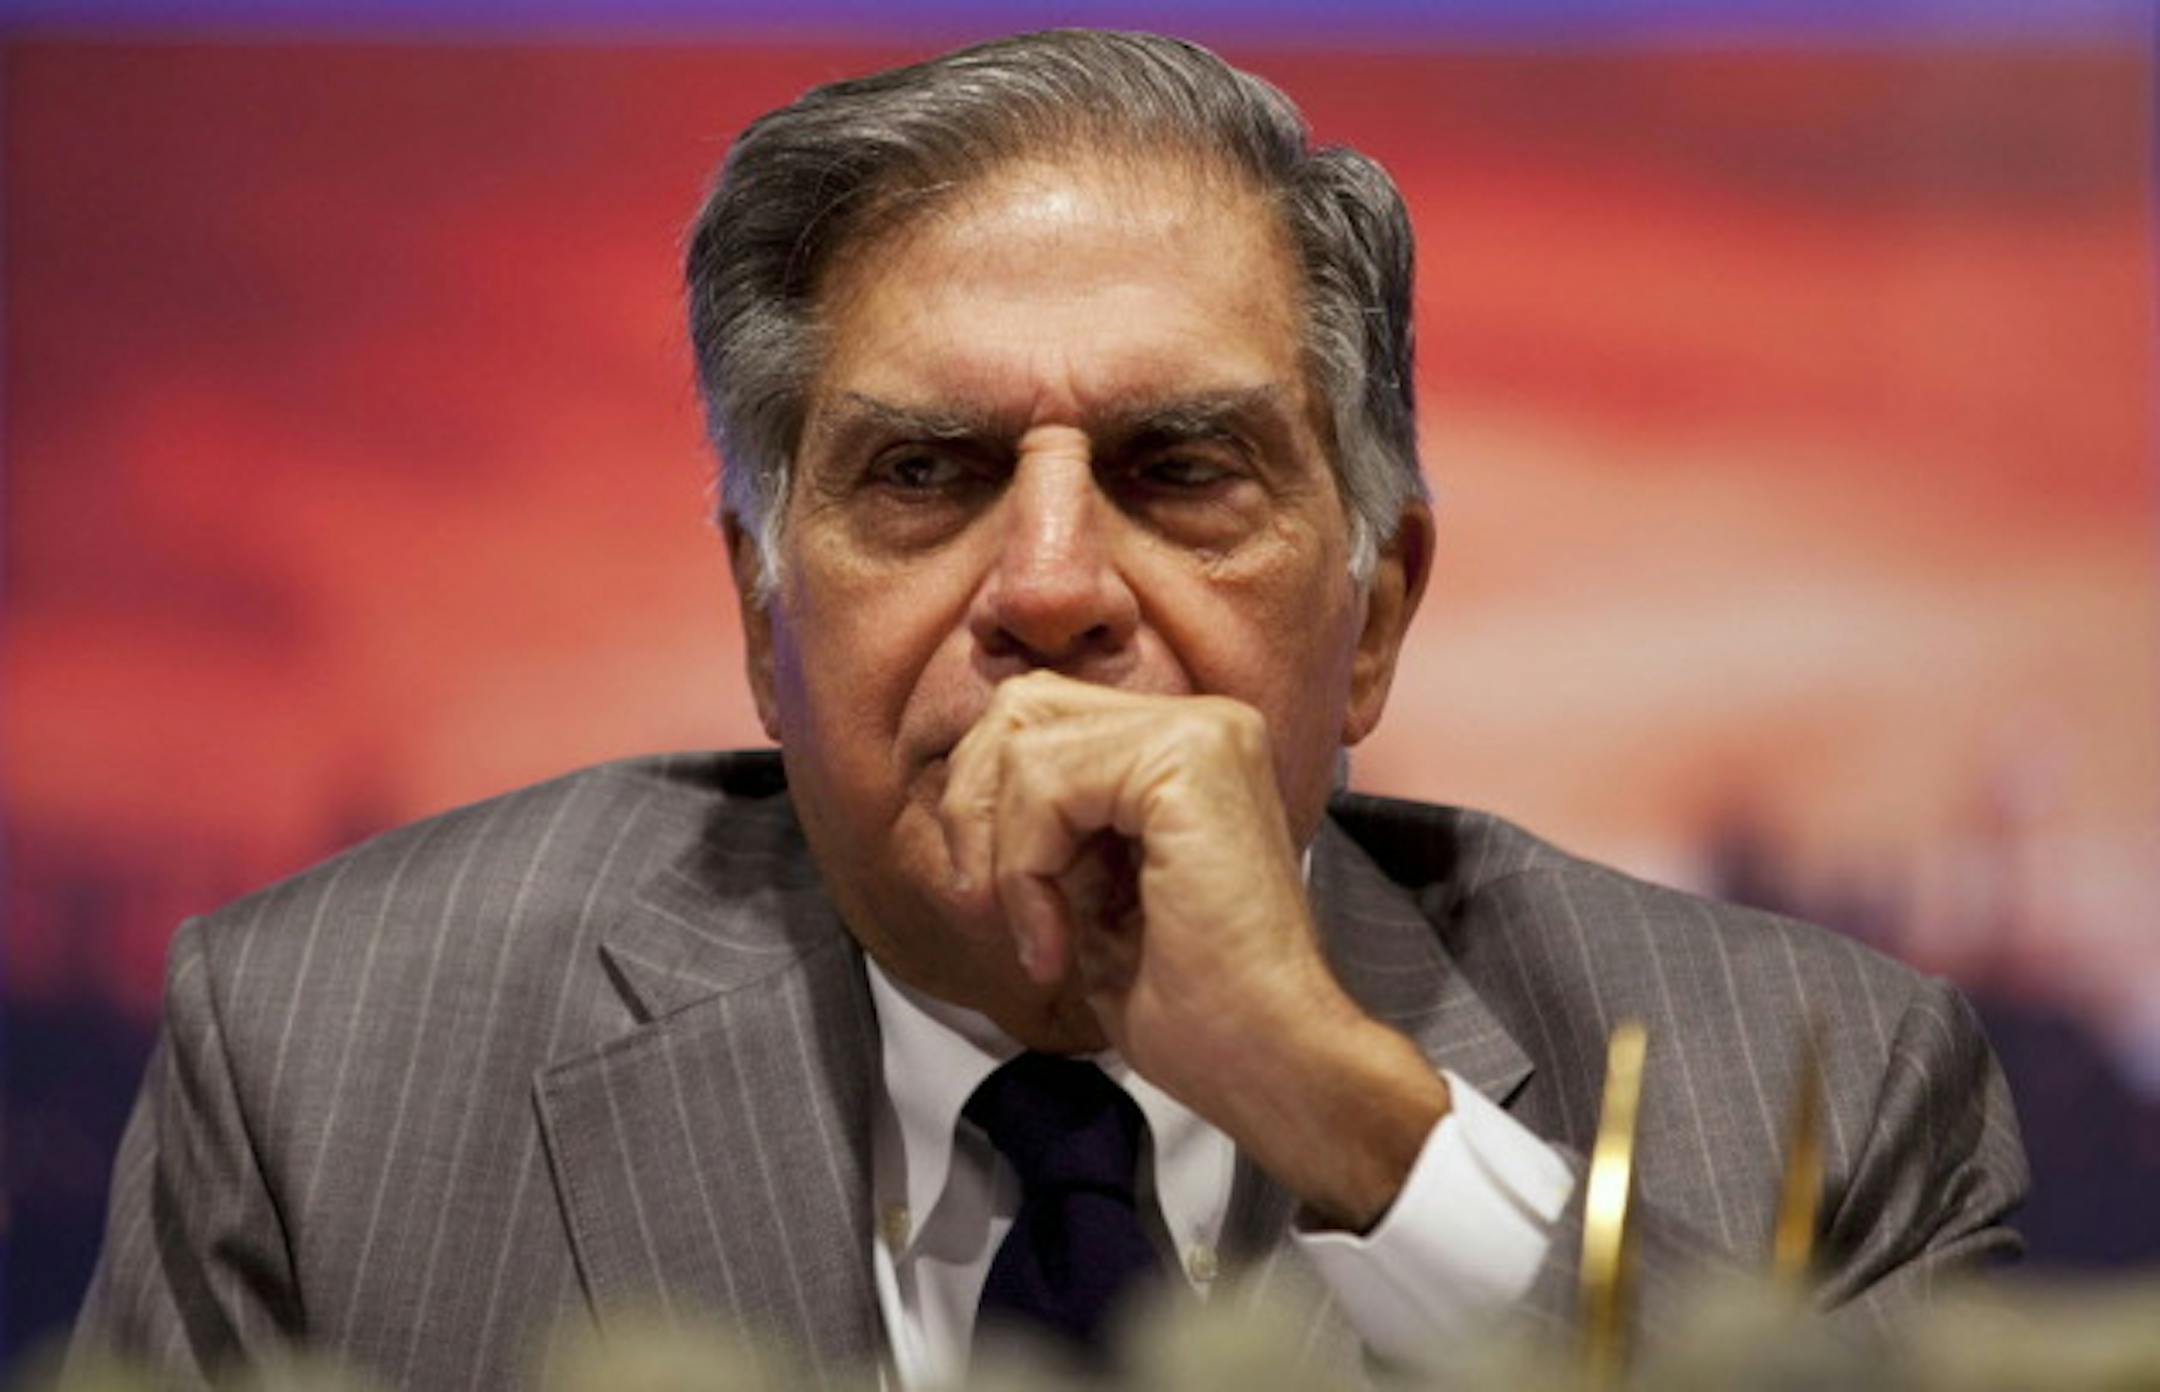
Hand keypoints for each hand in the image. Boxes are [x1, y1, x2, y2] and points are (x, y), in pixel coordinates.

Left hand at [938, 670, 1448, 1228]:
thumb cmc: (1194, 1007)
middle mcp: (1204, 723)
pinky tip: (1058, 945)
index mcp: (1187, 748)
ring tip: (1040, 939)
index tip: (994, 904)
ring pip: (1023, 746)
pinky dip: (1024, 871)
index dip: (986, 803)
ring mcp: (1202, 733)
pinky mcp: (1188, 762)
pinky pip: (1045, 784)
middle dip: (973, 811)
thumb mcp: (1093, 894)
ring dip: (1002, 857)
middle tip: (988, 910)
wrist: (1269, 1064)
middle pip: (1021, 709)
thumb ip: (1050, 827)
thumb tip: (967, 786)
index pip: (1038, 717)